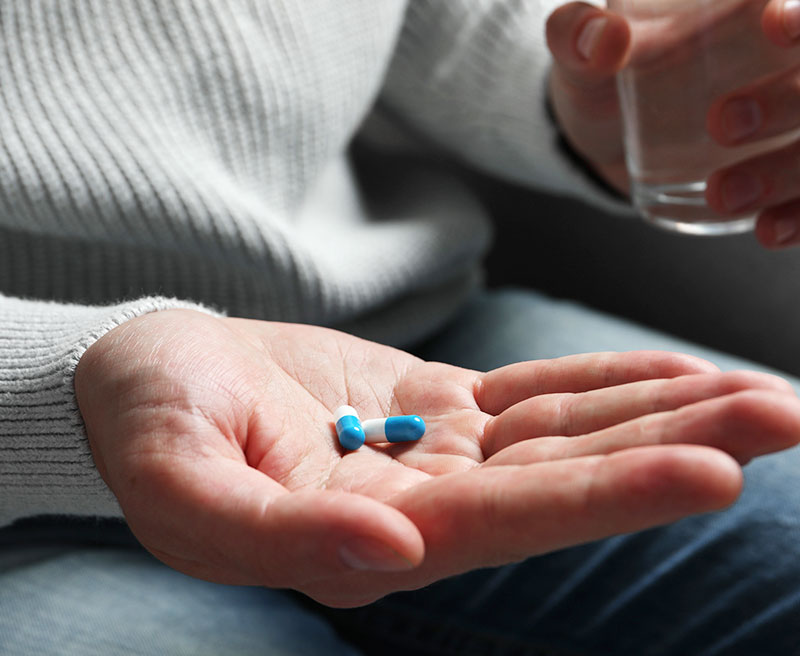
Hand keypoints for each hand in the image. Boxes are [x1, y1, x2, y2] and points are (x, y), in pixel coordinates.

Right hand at [75, 309, 799, 606]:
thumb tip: (393, 552)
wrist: (146, 374)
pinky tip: (667, 377)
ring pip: (564, 435)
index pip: (508, 524)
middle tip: (782, 415)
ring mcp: (433, 456)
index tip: (717, 472)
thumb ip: (281, 529)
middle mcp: (419, 510)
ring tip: (756, 391)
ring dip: (658, 411)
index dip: (609, 498)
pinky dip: (599, 385)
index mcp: (364, 543)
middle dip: (674, 450)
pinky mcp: (431, 409)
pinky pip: (530, 398)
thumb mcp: (181, 478)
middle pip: (565, 481)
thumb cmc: (146, 422)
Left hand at [547, 1, 799, 247]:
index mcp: (747, 13)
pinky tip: (767, 232)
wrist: (600, 136)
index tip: (775, 26)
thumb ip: (576, 35)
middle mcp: (784, 65)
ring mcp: (789, 124)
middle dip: (791, 100)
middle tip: (722, 124)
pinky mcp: (780, 176)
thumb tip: (605, 41)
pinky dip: (799, 217)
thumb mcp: (580, 53)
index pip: (793, 11)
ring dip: (787, 171)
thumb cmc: (599, 76)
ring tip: (721, 195)